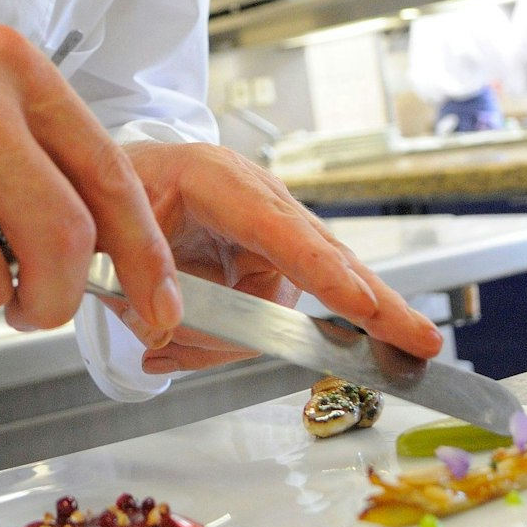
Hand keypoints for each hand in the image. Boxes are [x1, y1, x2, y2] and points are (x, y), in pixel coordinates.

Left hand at [108, 142, 441, 373]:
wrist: (114, 181)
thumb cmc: (115, 191)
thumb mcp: (108, 227)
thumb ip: (135, 277)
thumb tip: (161, 332)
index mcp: (217, 178)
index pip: (280, 228)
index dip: (322, 270)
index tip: (362, 304)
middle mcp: (256, 202)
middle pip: (324, 259)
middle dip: (372, 306)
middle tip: (418, 342)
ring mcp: (266, 233)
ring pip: (277, 311)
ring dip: (223, 343)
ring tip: (159, 346)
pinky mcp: (263, 262)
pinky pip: (260, 319)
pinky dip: (219, 343)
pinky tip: (170, 348)